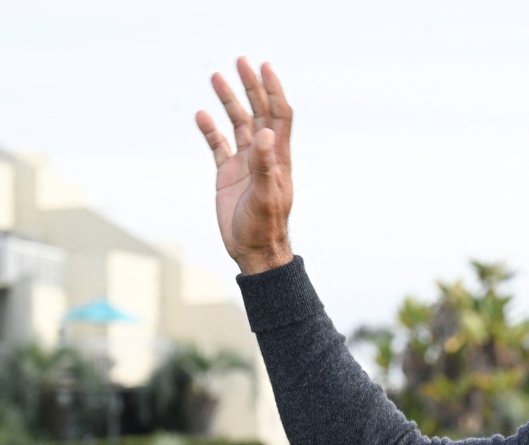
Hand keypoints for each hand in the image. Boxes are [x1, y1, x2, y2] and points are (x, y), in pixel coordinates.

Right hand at [195, 57, 293, 274]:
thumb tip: (268, 134)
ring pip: (237, 125)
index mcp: (278, 157)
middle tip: (241, 61)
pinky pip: (218, 146)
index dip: (273, 90)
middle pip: (259, 112)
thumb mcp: (266, 196)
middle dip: (251, 86)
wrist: (254, 252)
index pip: (279, 115)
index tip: (264, 67)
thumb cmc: (265, 226)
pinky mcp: (228, 175)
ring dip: (229, 101)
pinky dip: (210, 129)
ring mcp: (245, 164)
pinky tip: (201, 114)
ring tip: (216, 76)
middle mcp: (263, 156)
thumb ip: (266, 165)